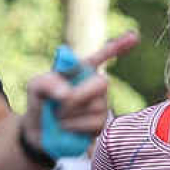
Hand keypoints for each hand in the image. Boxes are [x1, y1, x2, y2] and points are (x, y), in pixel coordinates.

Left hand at [22, 31, 138, 137]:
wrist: (38, 132)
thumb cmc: (40, 103)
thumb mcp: (35, 87)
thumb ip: (47, 83)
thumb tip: (68, 94)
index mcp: (82, 69)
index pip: (104, 54)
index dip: (120, 45)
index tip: (134, 36)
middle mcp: (95, 84)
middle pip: (102, 83)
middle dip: (79, 95)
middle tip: (59, 104)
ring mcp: (100, 104)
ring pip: (96, 106)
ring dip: (70, 113)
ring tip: (57, 117)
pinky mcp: (100, 124)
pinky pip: (93, 123)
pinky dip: (74, 126)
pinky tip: (66, 127)